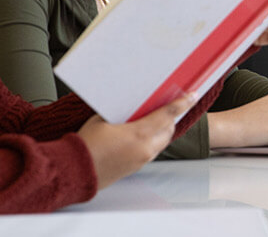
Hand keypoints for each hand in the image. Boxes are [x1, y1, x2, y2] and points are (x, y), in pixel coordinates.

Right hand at [78, 92, 196, 189]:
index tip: (192, 96)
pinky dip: (153, 141)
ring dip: (163, 130)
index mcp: (139, 134)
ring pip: (162, 142)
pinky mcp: (136, 168)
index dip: (181, 104)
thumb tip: (130, 106)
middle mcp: (145, 148)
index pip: (167, 115)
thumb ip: (121, 112)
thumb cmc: (85, 145)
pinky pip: (152, 151)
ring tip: (156, 119)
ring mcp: (142, 160)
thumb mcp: (102, 119)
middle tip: (169, 105)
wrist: (75, 171)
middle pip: (168, 129)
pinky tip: (142, 134)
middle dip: (171, 117)